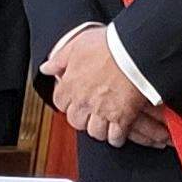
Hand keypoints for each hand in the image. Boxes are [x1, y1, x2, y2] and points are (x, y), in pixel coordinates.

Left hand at [40, 26, 166, 149]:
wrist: (135, 51)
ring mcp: (102, 112)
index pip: (60, 103)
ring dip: (99, 129)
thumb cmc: (109, 45)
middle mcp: (83, 101)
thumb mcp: (77, 44)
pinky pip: (116, 137)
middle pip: (76, 121)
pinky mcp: (122, 118)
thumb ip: (59, 59)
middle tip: (90, 113)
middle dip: (82, 118)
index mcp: (70, 85)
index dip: (68, 101)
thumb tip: (46, 67)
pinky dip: (117, 137)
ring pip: (95, 132)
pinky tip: (119, 131)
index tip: (74, 99)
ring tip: (105, 123)